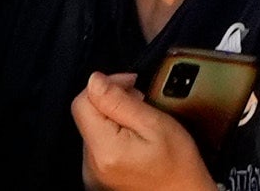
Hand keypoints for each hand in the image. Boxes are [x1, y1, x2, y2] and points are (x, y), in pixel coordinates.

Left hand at [72, 74, 212, 190]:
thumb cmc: (177, 165)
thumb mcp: (155, 123)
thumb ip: (120, 101)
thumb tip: (95, 80)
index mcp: (105, 149)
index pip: (82, 103)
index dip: (106, 85)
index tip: (129, 84)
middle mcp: (92, 164)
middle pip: (88, 115)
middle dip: (112, 101)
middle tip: (141, 104)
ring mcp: (93, 173)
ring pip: (93, 128)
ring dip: (114, 118)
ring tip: (140, 124)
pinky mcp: (97, 177)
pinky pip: (98, 145)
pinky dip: (113, 135)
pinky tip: (133, 139)